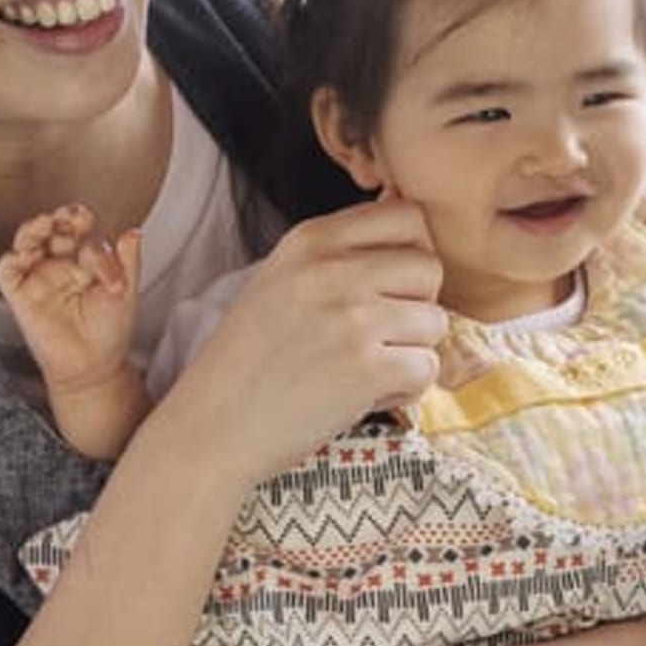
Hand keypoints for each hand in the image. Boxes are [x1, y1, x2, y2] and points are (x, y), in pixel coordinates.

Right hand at [0, 204, 142, 398]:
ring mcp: (39, 277)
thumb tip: (133, 233)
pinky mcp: (21, 295)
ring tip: (45, 224)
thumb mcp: (125, 292)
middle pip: (52, 228)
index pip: (82, 231)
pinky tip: (24, 254)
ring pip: (26, 241)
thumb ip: (128, 262)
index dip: (83, 222)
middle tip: (70, 219)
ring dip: (33, 228)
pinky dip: (10, 259)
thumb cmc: (109, 331)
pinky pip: (7, 271)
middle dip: (59, 218)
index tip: (87, 220)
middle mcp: (60, 264)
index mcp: (85, 259)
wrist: (92, 366)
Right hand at [144, 189, 448, 480]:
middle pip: (430, 267)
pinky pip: (427, 367)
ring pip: (436, 321)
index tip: (389, 287)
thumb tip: (416, 234)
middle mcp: (330, 270)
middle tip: (378, 336)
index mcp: (309, 239)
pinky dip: (404, 390)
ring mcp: (351, 317)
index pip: (407, 216)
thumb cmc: (247, 362)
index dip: (412, 254)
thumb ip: (339, 255)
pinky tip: (364, 395)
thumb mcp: (280, 280)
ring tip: (365, 369)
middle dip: (416, 306)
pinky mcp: (365, 368)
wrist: (210, 429)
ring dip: (411, 352)